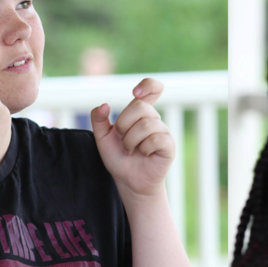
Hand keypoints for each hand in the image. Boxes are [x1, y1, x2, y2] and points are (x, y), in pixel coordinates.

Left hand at [91, 78, 174, 197]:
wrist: (128, 181)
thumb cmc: (118, 158)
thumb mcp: (102, 138)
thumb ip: (98, 119)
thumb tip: (105, 105)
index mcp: (140, 113)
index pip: (152, 88)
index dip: (147, 85)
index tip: (135, 93)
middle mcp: (153, 119)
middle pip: (140, 106)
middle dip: (124, 124)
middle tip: (122, 139)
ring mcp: (163, 131)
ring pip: (146, 124)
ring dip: (131, 140)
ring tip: (131, 150)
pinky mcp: (169, 145)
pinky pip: (156, 139)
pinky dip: (144, 148)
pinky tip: (144, 155)